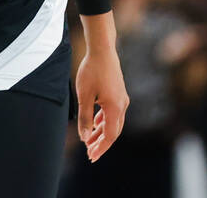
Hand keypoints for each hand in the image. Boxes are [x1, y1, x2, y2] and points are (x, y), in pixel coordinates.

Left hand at [75, 43, 128, 162]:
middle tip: (90, 153)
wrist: (102, 50)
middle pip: (113, 131)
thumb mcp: (84, 96)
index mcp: (115, 108)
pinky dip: (104, 121)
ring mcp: (122, 99)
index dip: (100, 148)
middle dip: (101, 143)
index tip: (91, 157)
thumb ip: (85, 118)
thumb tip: (85, 137)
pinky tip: (96, 124)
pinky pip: (113, 113)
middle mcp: (122, 106)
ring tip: (90, 141)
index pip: (109, 136)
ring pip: (113, 122)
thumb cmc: (91, 71)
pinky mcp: (119, 94)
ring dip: (102, 132)